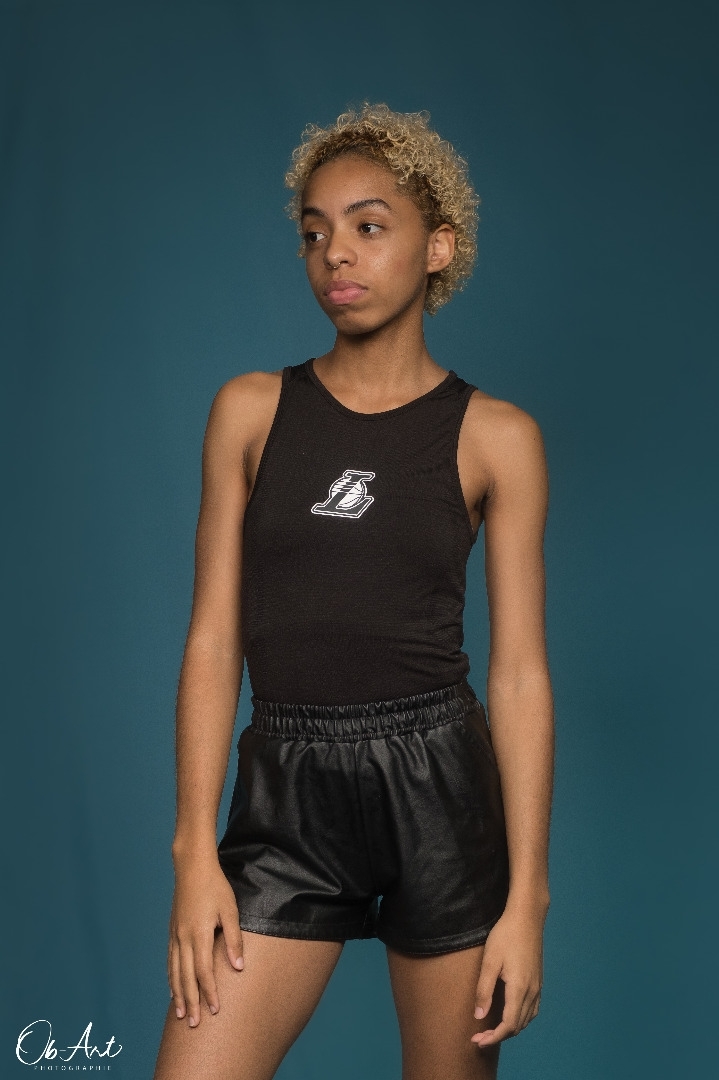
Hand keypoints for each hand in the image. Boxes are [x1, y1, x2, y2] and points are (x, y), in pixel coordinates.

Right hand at [168, 852, 243, 1027]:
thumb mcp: (230, 910)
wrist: (191, 867)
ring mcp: (175, 935)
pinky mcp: (172, 931)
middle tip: (194, 1024)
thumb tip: (239, 967)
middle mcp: (184, 938)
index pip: (204, 971)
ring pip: (175, 972)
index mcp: (199, 934)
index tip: (215, 1011)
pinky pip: (171, 961)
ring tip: (182, 1014)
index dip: (209, 992)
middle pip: (186, 977)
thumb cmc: (215, 887)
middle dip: (192, 1002)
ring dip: (179, 995)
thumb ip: (234, 939)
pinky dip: (172, 978)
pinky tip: (173, 989)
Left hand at [470, 904, 545, 1046]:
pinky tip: (510, 1014)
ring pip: (527, 1019)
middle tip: (479, 1037)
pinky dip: (521, 1018)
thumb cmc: (505, 935)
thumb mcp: (489, 961)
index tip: (477, 1041)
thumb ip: (484, 990)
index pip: (508, 1025)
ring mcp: (537, 986)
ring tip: (491, 1029)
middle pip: (518, 1026)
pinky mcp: (538, 980)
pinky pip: (532, 1009)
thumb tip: (479, 1016)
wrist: (527, 917)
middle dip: (499, 1035)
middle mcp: (532, 991)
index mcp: (519, 988)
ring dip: (510, 1028)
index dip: (493, 1037)